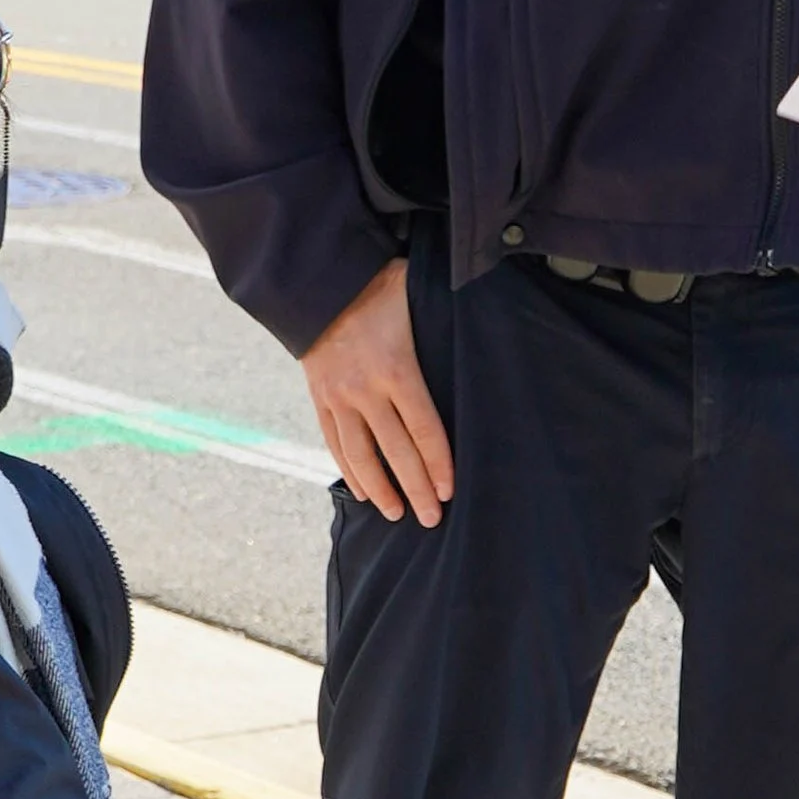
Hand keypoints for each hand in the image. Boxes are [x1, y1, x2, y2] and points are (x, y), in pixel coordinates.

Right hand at [301, 258, 454, 526]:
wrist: (316, 279)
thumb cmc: (377, 283)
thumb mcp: (415, 296)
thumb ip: (442, 321)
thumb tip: (482, 328)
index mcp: (395, 368)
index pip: (424, 429)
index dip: (438, 464)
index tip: (449, 491)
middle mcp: (364, 389)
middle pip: (395, 452)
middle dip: (415, 489)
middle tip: (432, 519)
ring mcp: (338, 397)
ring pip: (361, 456)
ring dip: (380, 490)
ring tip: (397, 513)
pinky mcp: (319, 398)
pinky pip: (334, 443)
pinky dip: (349, 470)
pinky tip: (362, 491)